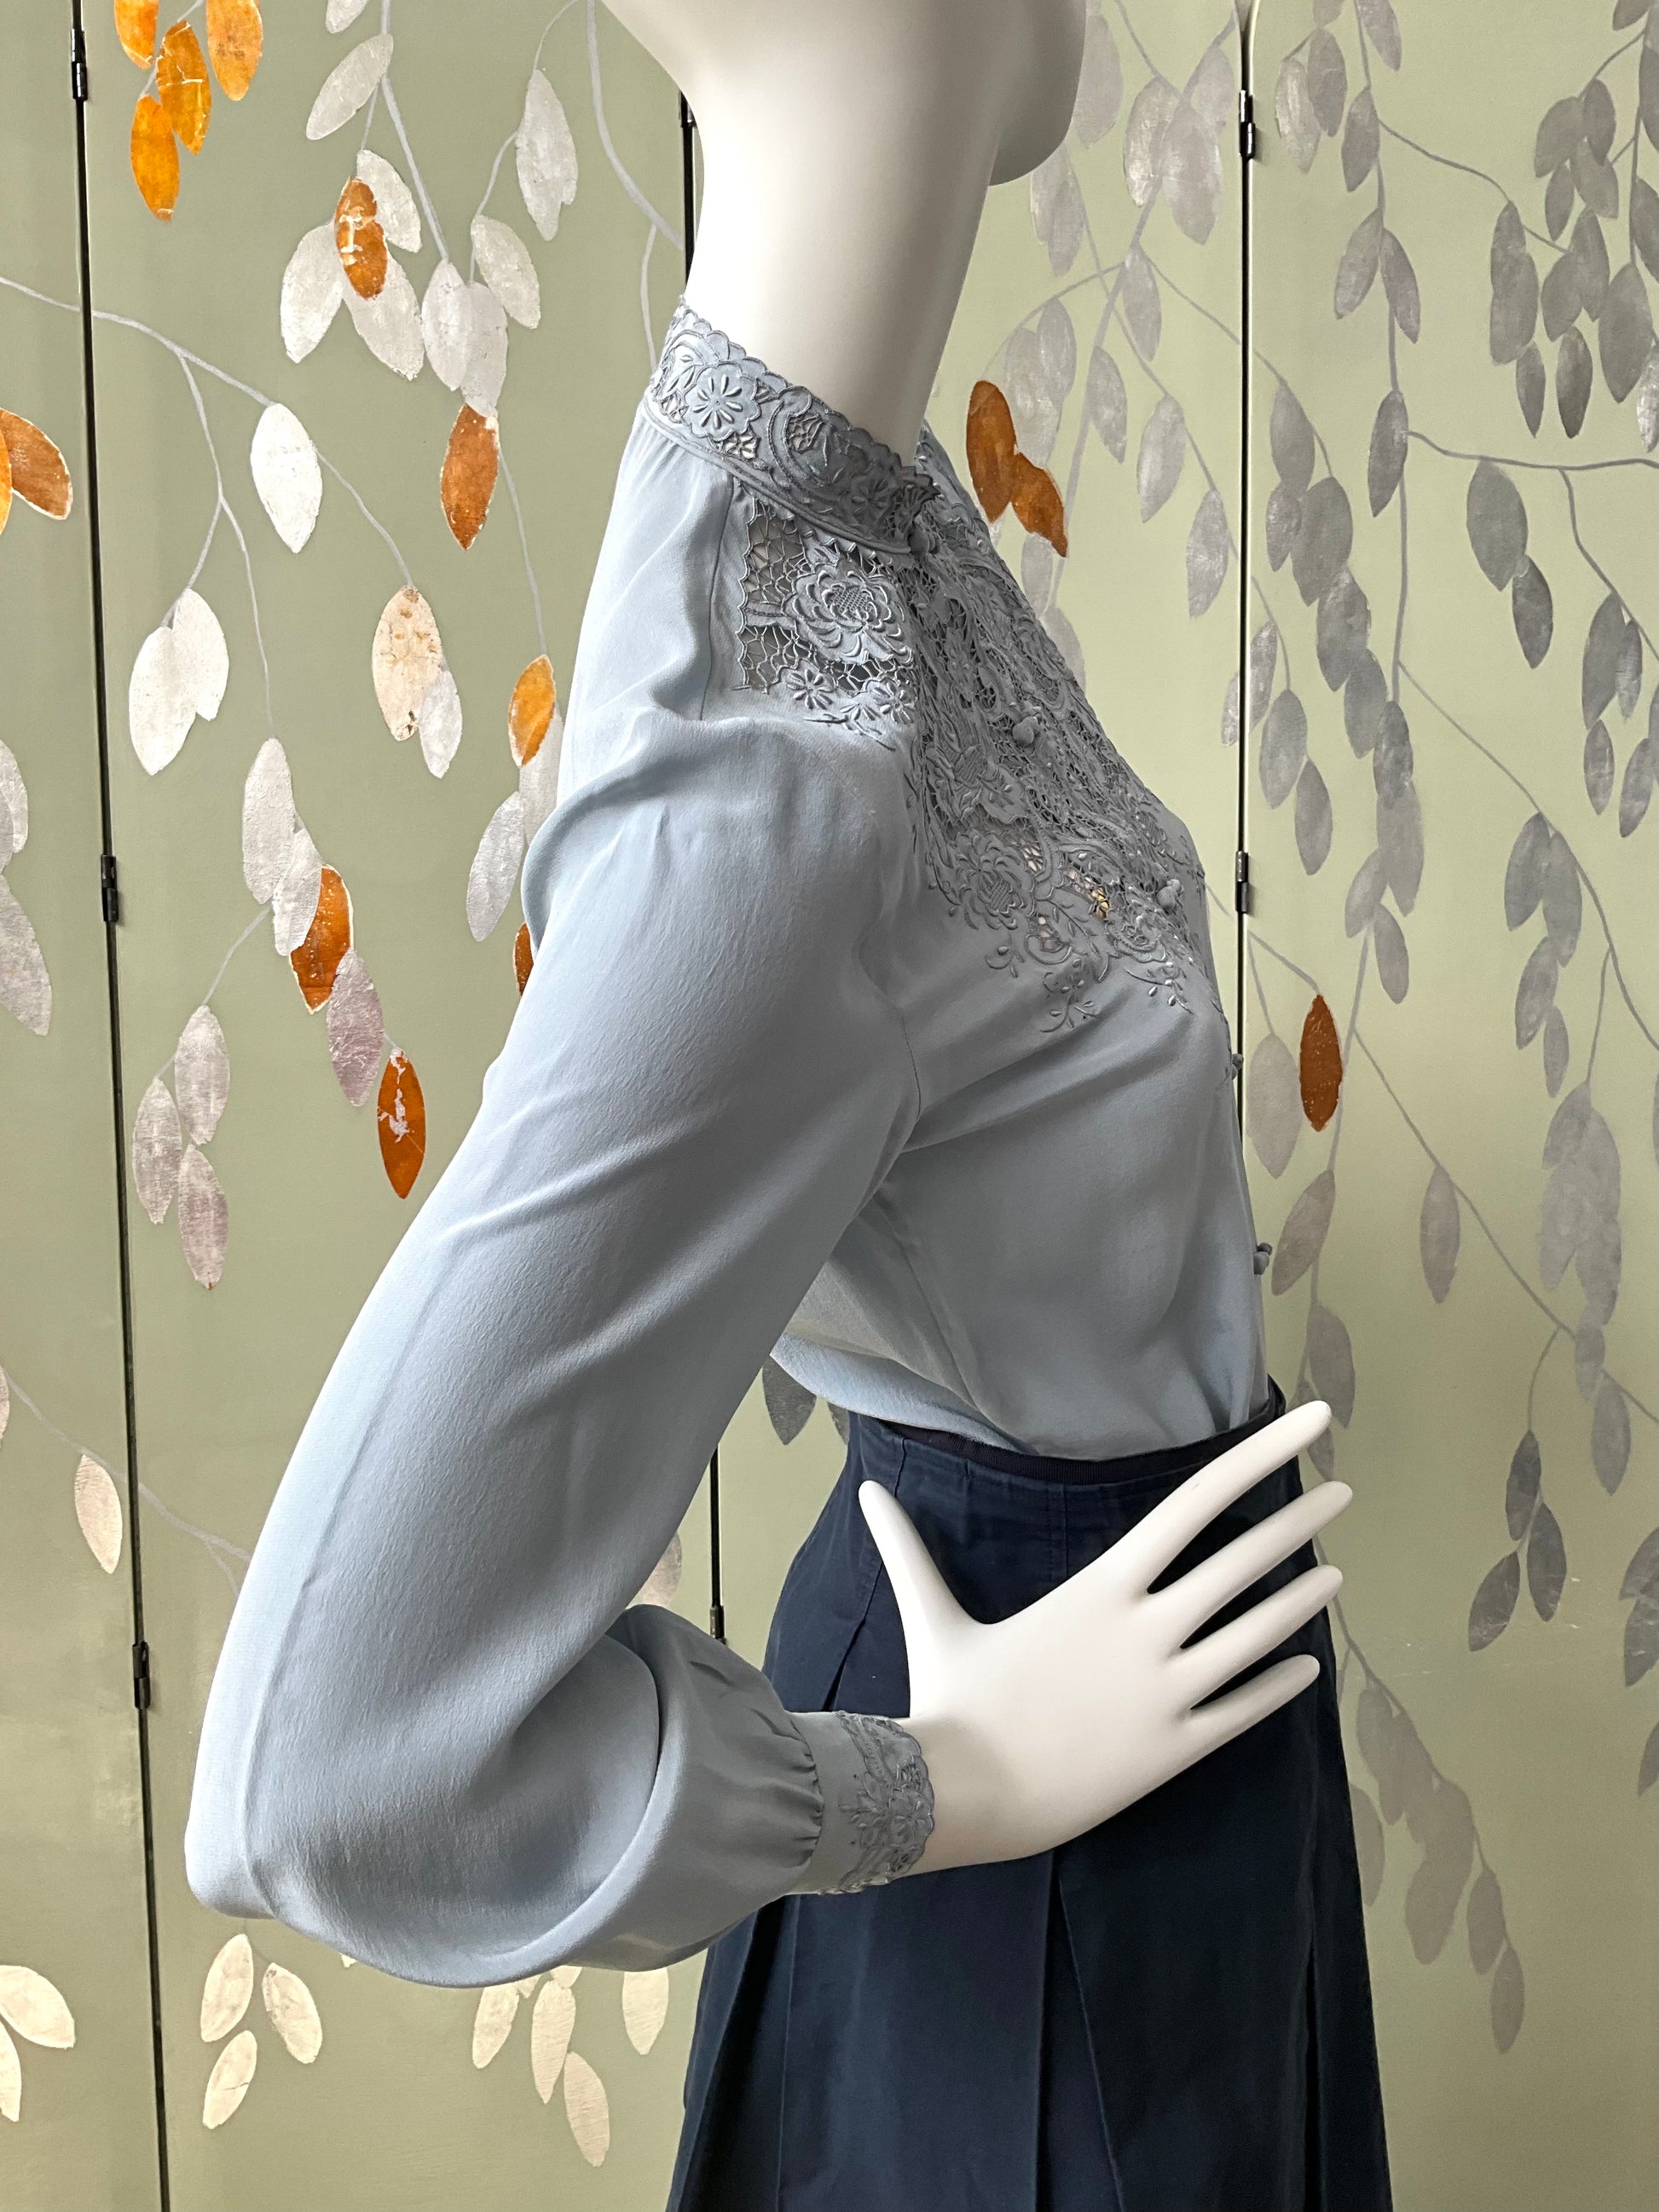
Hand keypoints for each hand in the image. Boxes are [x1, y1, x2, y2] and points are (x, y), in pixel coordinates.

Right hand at [857, 1399, 1347, 1873]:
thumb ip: (910, 1552)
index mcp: (1102, 1588)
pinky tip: (1310, 1666)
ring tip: (1336, 1574)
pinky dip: (1281, 1685)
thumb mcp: (934, 1617)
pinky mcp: (1175, 1751)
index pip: (1195, 1505)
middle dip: (1299, 1523)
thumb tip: (866, 1492)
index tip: (1309, 1425)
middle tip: (1344, 1494)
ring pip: (1256, 1635)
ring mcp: (1168, 1693)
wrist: (964, 1796)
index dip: (1257, 1459)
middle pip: (1241, 1564)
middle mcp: (1148, 1631)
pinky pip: (1244, 1711)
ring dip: (1300, 1601)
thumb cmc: (953, 1701)